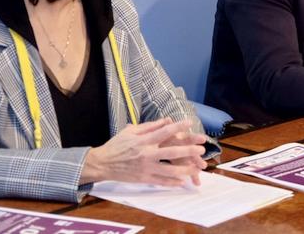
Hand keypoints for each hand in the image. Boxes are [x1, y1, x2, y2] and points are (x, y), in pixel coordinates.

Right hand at [80, 118, 207, 185]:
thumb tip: (167, 120)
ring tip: (197, 168)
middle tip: (202, 148)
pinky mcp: (143, 178)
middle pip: (171, 152)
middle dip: (188, 151)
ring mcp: (145, 168)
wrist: (101, 163)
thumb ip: (150, 126)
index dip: (178, 127)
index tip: (190, 123)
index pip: (164, 132)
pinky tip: (182, 182)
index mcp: (143, 140)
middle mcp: (146, 154)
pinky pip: (160, 181)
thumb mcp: (131, 131)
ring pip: (169, 170)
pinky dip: (172, 182)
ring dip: (185, 170)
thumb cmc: (117, 145)